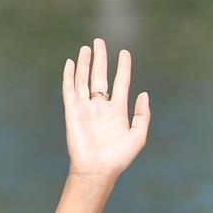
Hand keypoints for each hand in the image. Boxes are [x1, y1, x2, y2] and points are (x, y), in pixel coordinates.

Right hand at [63, 38, 149, 179]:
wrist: (98, 170)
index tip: (125, 53)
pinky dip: (69, 76)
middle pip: (100, 76)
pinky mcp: (72, 112)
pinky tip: (71, 63)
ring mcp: (86, 108)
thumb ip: (142, 115)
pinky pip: (70, 90)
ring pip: (84, 80)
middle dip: (100, 59)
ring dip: (85, 63)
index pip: (120, 83)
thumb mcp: (138, 136)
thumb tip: (144, 93)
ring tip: (86, 47)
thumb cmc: (118, 158)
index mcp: (117, 111)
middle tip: (99, 41)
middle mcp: (101, 107)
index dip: (123, 67)